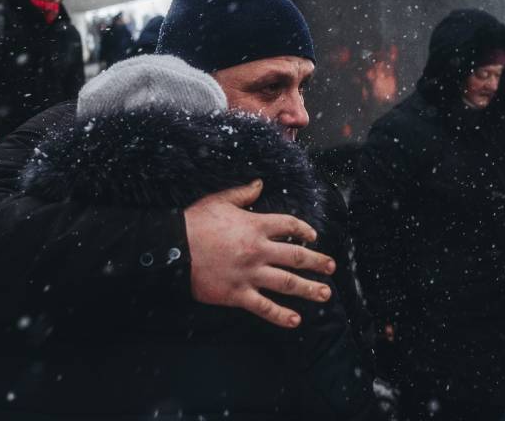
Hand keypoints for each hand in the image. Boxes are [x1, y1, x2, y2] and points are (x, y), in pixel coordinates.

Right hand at [184, 179, 335, 328]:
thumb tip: (259, 184)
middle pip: (296, 257)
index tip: (313, 236)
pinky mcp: (237, 293)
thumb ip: (242, 194)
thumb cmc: (195, 223)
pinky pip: (264, 306)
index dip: (305, 230)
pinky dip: (280, 315)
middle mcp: (258, 250)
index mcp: (255, 226)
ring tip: (325, 293)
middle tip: (331, 267)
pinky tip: (295, 320)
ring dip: (308, 289)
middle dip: (317, 262)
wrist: (173, 248)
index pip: (289, 226)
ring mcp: (249, 274)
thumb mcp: (219, 200)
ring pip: (287, 283)